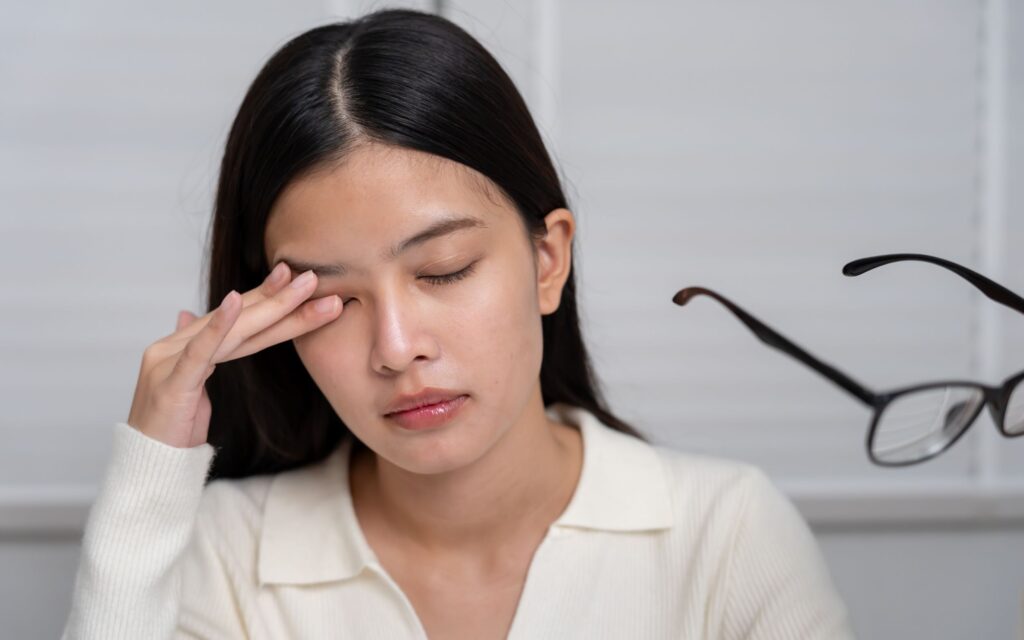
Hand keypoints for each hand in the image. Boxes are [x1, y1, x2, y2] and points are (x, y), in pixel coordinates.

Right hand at [124, 263, 340, 447]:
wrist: (146, 468)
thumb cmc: (169, 432)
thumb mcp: (189, 389)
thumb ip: (195, 353)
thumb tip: (188, 316)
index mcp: (181, 348)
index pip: (232, 318)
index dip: (264, 296)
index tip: (297, 279)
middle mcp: (173, 346)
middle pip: (237, 319)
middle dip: (279, 297)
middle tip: (314, 278)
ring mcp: (168, 362)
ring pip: (231, 332)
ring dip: (272, 308)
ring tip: (302, 288)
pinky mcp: (170, 383)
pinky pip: (199, 351)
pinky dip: (218, 325)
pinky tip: (234, 302)